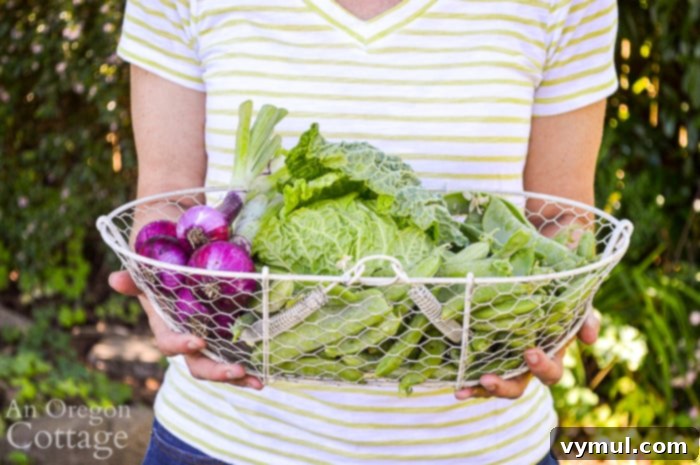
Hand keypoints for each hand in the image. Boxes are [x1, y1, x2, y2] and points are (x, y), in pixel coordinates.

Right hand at [108, 271, 262, 389]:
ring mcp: (210, 347)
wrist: (184, 278)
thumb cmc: (166, 278)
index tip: (198, 341)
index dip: (181, 345)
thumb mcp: (150, 277)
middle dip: (217, 371)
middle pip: (199, 366)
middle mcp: (188, 344)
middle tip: (236, 370)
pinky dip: (250, 370)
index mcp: (168, 329)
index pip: (170, 344)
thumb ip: (135, 280)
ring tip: (258, 381)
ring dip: (239, 378)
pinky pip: (238, 360)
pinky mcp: (228, 344)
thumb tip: (114, 279)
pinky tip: (265, 375)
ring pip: (221, 369)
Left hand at [454, 312, 599, 399]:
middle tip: (488, 378)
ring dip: (479, 389)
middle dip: (504, 386)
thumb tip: (589, 340)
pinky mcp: (482, 358)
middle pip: (517, 386)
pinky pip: (473, 373)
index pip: (550, 372)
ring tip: (464, 387)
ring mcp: (502, 364)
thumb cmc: (554, 300)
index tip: (530, 353)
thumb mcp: (573, 305)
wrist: (523, 287)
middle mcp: (524, 366)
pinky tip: (455, 387)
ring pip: (493, 385)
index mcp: (548, 355)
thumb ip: (585, 318)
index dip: (542, 367)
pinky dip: (465, 382)